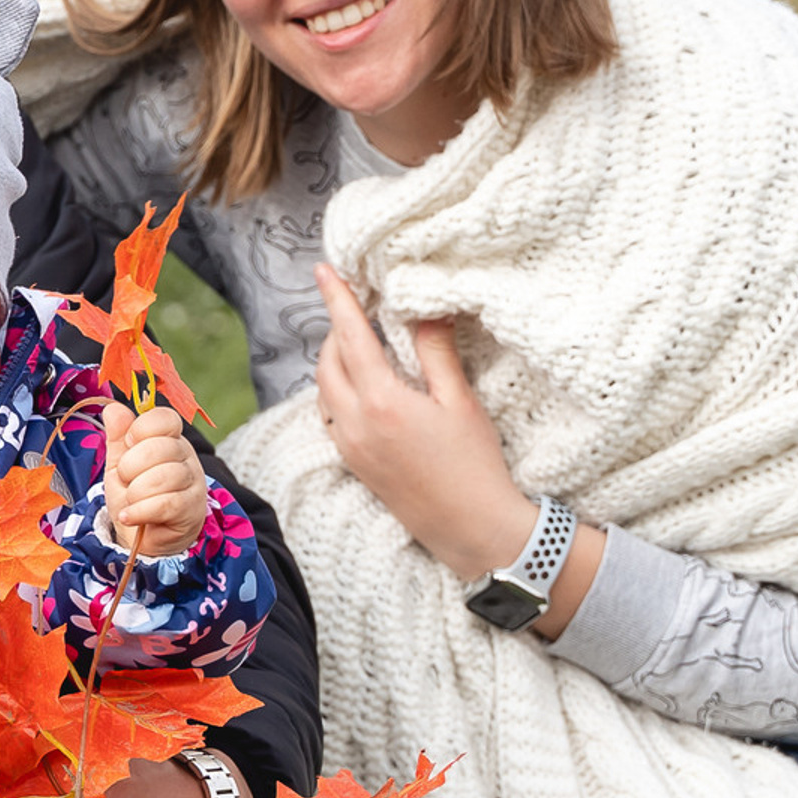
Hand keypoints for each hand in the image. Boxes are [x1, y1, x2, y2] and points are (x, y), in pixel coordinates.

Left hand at [101, 401, 208, 558]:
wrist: (142, 537)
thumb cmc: (135, 496)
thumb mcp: (119, 465)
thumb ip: (118, 437)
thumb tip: (112, 408)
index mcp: (170, 439)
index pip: (165, 418)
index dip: (140, 430)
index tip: (129, 446)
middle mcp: (186, 458)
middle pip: (161, 447)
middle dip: (131, 466)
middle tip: (126, 480)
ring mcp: (193, 484)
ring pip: (164, 476)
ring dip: (135, 491)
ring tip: (130, 501)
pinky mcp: (191, 511)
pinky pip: (165, 504)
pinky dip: (139, 511)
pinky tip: (129, 516)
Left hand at [312, 264, 601, 637]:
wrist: (470, 528)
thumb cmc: (474, 464)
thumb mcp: (460, 401)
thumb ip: (435, 352)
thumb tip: (424, 308)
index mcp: (382, 401)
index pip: (350, 336)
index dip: (336, 299)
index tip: (323, 270)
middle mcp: (355, 423)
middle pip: (328, 361)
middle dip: (337, 329)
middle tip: (356, 305)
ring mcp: (350, 445)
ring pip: (324, 389)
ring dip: (334, 360)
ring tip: (359, 340)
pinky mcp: (353, 463)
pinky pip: (330, 414)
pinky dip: (337, 390)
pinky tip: (361, 384)